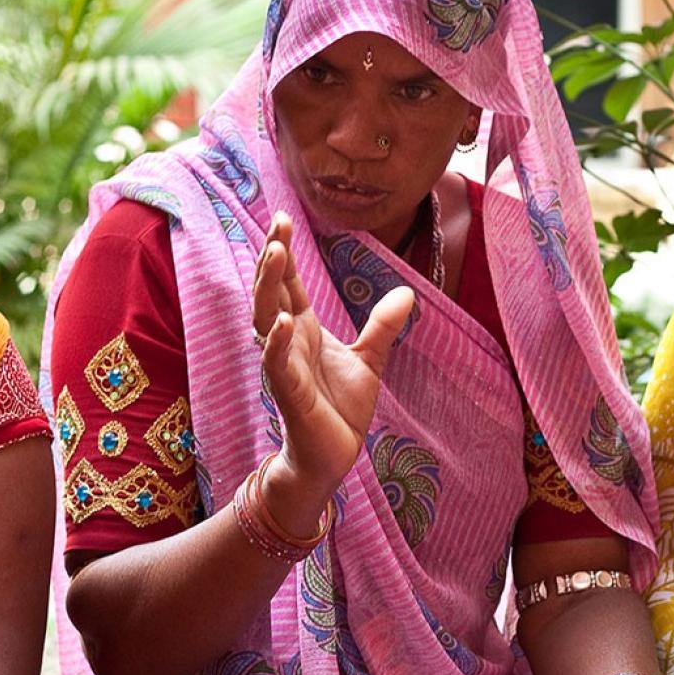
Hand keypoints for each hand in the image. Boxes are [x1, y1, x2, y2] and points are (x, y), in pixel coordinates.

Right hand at [251, 212, 413, 527]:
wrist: (333, 456)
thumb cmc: (341, 409)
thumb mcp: (370, 360)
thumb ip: (383, 327)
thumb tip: (406, 293)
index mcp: (304, 329)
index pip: (289, 283)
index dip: (284, 252)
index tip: (283, 218)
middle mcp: (288, 342)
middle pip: (273, 292)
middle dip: (272, 259)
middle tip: (277, 224)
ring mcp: (284, 365)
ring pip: (267, 319)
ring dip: (269, 288)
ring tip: (275, 255)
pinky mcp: (289, 393)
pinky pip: (278, 363)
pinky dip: (278, 343)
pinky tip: (284, 322)